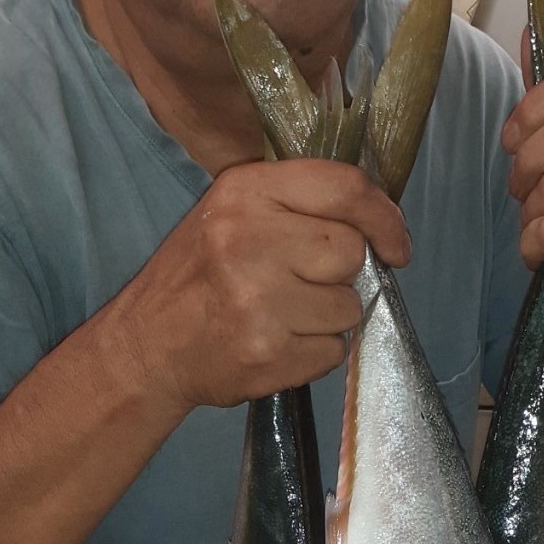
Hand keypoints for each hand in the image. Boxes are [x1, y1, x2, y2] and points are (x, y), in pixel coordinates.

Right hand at [127, 159, 409, 410]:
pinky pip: (334, 352)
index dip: (384, 217)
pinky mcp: (269, 355)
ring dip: (330, 317)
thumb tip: (377, 221)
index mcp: (246, 192)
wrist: (147, 346)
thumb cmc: (198, 275)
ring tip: (286, 316)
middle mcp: (251, 240)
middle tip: (305, 283)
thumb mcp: (231, 212)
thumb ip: (296, 204)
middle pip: (351, 251)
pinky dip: (317, 353)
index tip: (396, 243)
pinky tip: (281, 343)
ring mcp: (260, 303)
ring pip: (348, 308)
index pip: (344, 188)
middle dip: (343, 273)